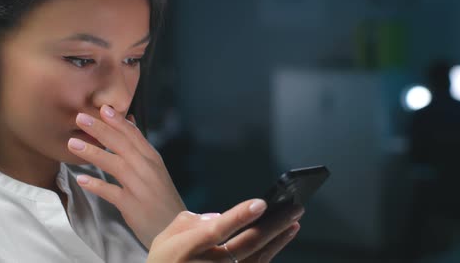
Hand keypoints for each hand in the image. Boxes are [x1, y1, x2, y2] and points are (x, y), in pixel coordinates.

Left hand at [67, 105, 185, 248]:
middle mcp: (148, 169)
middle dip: (100, 129)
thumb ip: (139, 147)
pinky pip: (112, 193)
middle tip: (80, 117)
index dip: (117, 121)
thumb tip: (129, 121)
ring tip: (72, 143)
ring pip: (116, 164)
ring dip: (94, 152)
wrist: (175, 228)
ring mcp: (141, 187)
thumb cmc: (161, 198)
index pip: (134, 135)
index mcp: (152, 159)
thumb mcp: (154, 169)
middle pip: (122, 144)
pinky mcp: (133, 206)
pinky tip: (82, 179)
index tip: (102, 107)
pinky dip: (97, 185)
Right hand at [148, 199, 302, 262]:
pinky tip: (280, 239)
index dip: (239, 217)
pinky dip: (271, 252)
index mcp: (187, 249)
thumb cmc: (165, 261)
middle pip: (247, 245)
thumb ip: (192, 222)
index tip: (261, 203)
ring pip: (258, 259)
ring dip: (279, 239)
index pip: (217, 231)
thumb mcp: (167, 237)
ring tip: (294, 221)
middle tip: (294, 208)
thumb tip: (220, 217)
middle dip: (274, 224)